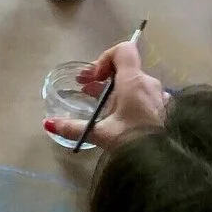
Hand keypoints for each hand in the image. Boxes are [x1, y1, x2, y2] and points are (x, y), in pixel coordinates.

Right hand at [45, 40, 169, 147]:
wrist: (161, 161)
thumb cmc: (131, 140)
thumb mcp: (99, 133)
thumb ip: (72, 126)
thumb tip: (48, 124)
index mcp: (134, 82)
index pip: (123, 50)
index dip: (104, 58)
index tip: (94, 78)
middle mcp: (148, 83)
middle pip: (124, 68)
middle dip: (102, 76)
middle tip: (84, 87)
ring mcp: (159, 95)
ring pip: (133, 82)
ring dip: (114, 87)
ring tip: (97, 100)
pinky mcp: (163, 108)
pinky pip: (144, 94)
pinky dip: (129, 98)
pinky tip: (120, 113)